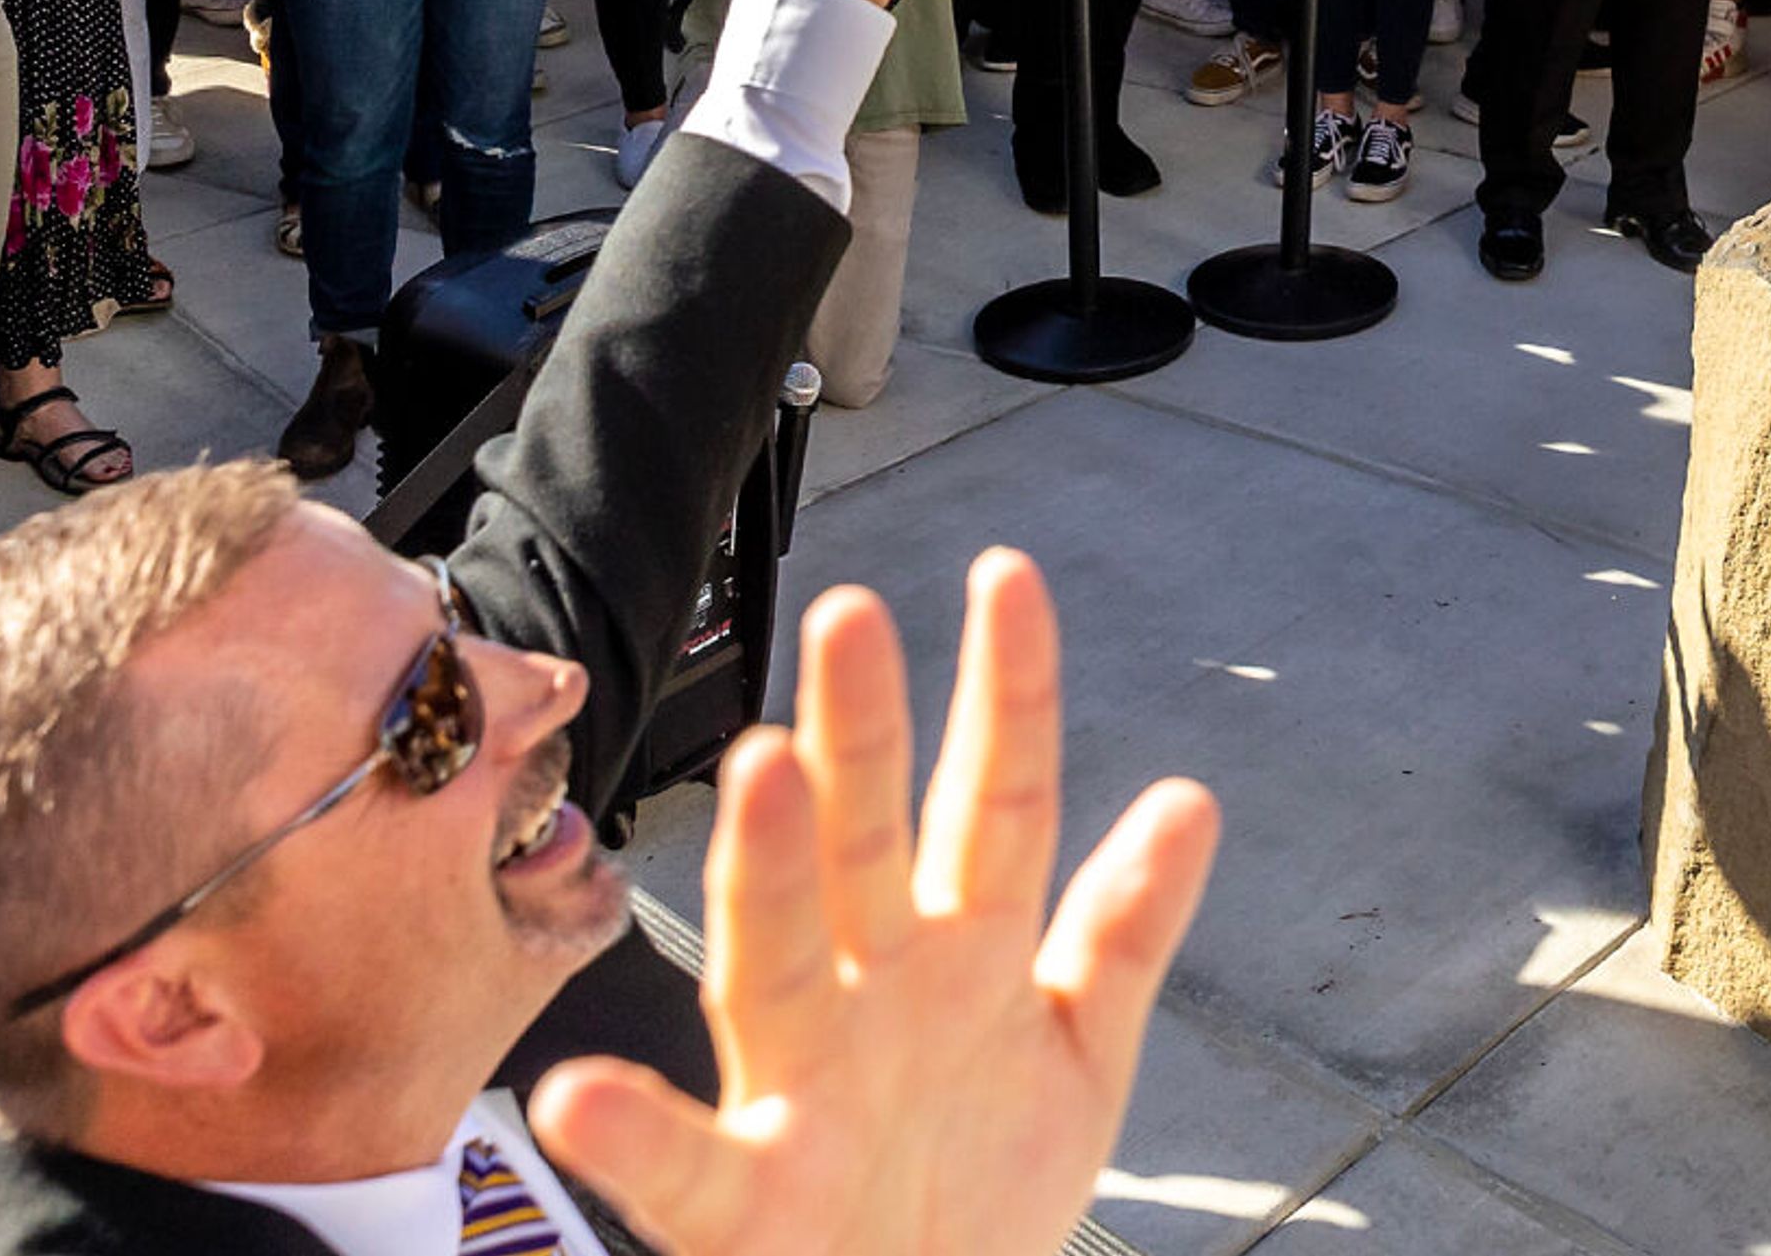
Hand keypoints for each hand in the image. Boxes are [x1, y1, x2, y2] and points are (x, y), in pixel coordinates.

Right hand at [532, 552, 1214, 1255]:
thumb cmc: (981, 1186)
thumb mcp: (1081, 1050)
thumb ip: (1123, 927)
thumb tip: (1190, 798)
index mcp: (967, 951)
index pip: (996, 799)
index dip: (1008, 692)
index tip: (1010, 576)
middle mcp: (875, 993)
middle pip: (866, 845)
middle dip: (861, 733)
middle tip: (853, 615)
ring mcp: (806, 1086)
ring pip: (777, 959)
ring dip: (765, 868)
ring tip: (762, 769)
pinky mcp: (749, 1203)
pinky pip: (681, 1165)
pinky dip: (627, 1132)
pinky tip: (580, 1093)